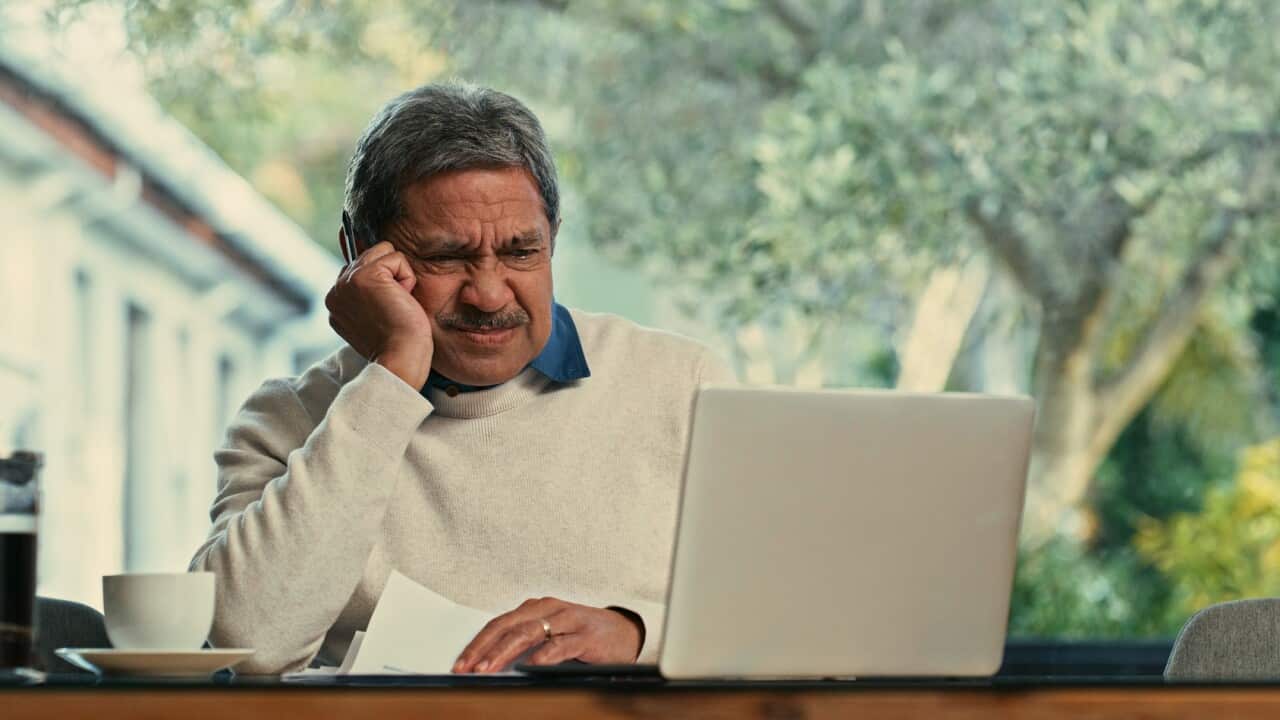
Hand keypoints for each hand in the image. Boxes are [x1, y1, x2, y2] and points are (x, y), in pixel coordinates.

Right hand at [325, 241, 432, 387]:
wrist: (400, 361)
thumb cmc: (398, 346)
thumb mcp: (377, 317)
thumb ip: (369, 294)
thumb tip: (384, 265)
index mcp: (336, 302)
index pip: (360, 270)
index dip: (382, 283)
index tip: (386, 311)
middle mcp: (336, 290)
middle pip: (372, 256)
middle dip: (391, 278)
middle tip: (392, 309)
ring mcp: (347, 281)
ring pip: (383, 252)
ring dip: (399, 276)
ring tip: (396, 304)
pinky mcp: (365, 276)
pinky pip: (396, 258)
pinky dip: (407, 278)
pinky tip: (400, 301)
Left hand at [452, 598, 642, 672]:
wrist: (625, 632)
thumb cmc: (583, 635)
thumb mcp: (550, 635)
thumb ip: (525, 644)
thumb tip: (490, 664)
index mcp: (536, 608)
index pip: (499, 624)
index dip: (477, 643)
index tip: (461, 662)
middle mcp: (549, 609)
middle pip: (507, 626)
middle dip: (483, 648)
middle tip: (467, 667)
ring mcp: (568, 620)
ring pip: (528, 633)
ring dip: (504, 652)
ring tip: (488, 668)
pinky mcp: (585, 636)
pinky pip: (560, 645)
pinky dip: (543, 655)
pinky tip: (530, 666)